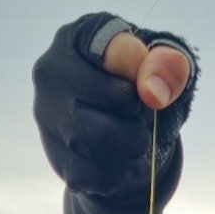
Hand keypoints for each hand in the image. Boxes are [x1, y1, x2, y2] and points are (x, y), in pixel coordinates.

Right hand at [33, 13, 197, 191]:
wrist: (119, 128)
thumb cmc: (138, 86)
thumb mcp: (160, 65)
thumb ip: (167, 67)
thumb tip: (153, 93)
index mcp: (75, 38)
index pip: (118, 51)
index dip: (145, 72)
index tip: (149, 83)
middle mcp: (50, 74)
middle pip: (111, 101)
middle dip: (141, 115)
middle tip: (144, 120)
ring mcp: (47, 118)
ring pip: (100, 142)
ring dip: (133, 147)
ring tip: (137, 141)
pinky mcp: (57, 159)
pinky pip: (96, 175)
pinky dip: (122, 174)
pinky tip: (125, 162)